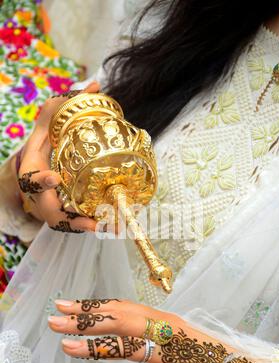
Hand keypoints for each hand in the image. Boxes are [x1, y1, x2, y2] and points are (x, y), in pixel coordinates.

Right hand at [16, 82, 99, 232]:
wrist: (40, 164)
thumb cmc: (45, 142)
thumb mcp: (48, 122)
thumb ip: (64, 105)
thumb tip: (94, 84)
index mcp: (32, 172)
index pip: (31, 179)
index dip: (41, 181)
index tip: (54, 178)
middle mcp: (40, 195)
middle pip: (49, 212)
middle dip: (67, 218)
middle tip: (88, 222)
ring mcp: (52, 205)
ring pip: (65, 223)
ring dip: (85, 228)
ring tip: (108, 229)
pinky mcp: (65, 212)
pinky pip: (76, 223)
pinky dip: (92, 226)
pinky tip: (112, 226)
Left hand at [48, 298, 256, 362]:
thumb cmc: (208, 357)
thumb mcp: (177, 340)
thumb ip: (152, 334)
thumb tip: (123, 332)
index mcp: (164, 320)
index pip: (123, 308)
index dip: (93, 306)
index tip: (65, 304)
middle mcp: (167, 330)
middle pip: (122, 319)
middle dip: (86, 319)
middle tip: (55, 319)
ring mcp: (174, 352)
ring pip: (131, 345)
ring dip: (97, 346)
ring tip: (67, 347)